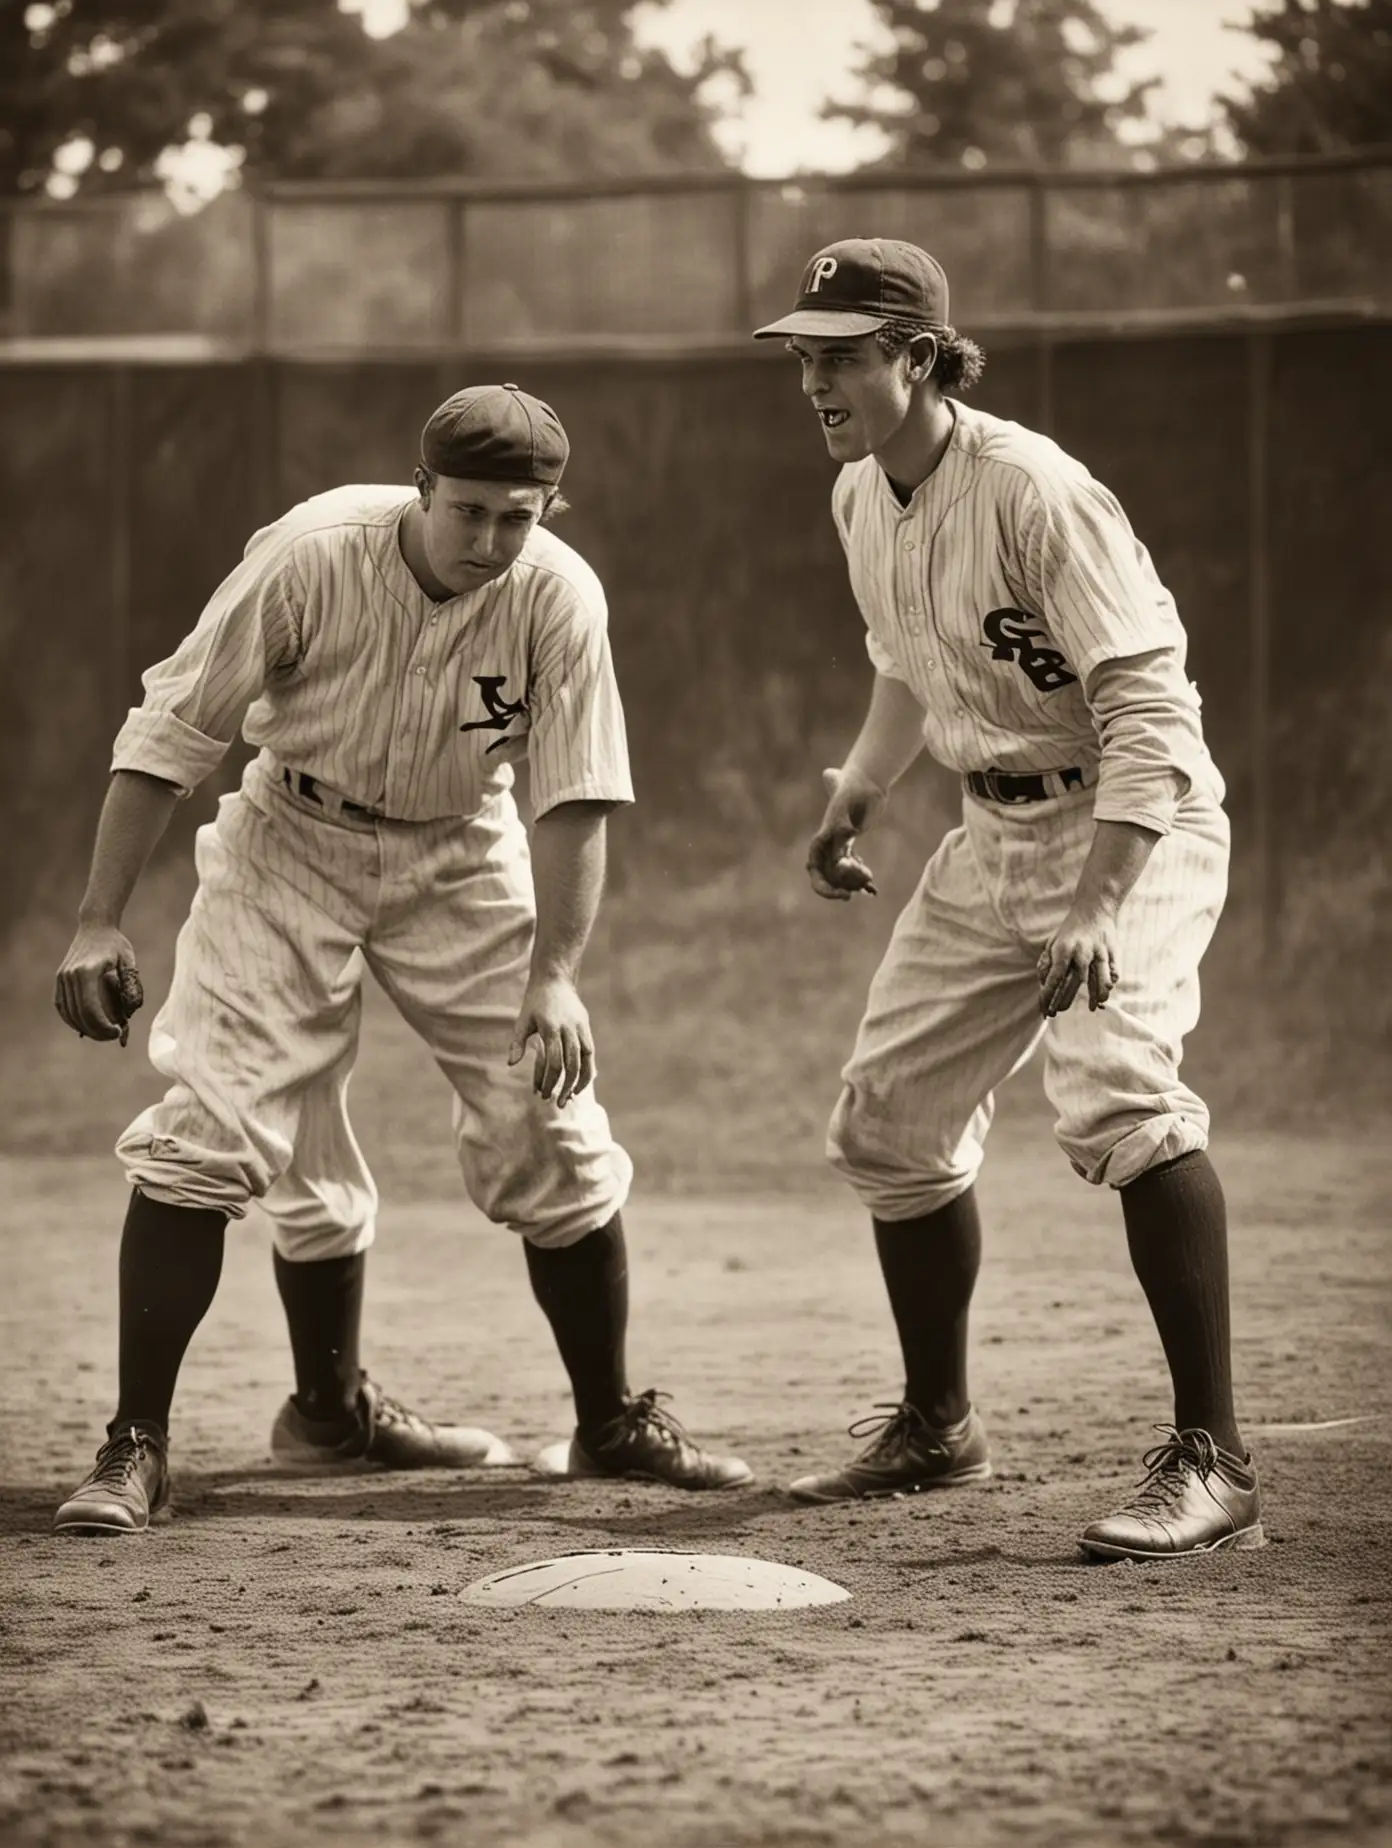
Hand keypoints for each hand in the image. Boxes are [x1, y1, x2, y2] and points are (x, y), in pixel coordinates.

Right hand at [55, 924, 143, 1043]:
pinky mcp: (60, 978)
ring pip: (68, 1013)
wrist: (95, 926)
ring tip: (102, 1033)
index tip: (117, 1032)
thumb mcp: (129, 962)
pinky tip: (85, 1026)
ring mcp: (62, 977)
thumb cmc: (116, 944)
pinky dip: (72, 1019)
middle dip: (96, 1031)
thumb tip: (130, 1013)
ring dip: (84, 1028)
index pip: (90, 1009)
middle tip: (113, 1036)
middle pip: (79, 1015)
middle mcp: (70, 975)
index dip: (102, 1026)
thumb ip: (131, 986)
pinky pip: (62, 1006)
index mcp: (87, 971)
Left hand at [508, 975, 593, 1106]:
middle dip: (565, 1087)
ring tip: (572, 1096)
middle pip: (571, 1065)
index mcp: (551, 1029)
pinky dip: (587, 1069)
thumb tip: (511, 1064)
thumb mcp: (522, 1020)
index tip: (542, 1094)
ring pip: (585, 1061)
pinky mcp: (586, 1027)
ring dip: (579, 1081)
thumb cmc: (535, 1000)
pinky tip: (581, 1081)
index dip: (549, 1081)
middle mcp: (569, 1030)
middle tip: (558, 1103)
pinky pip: (590, 1053)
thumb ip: (517, 1042)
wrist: (555, 978)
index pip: (554, 1062)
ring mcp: (580, 1028)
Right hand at [806, 766, 885, 901]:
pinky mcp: (849, 842)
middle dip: (838, 888)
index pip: (815, 869)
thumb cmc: (853, 790)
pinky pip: (852, 866)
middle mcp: (827, 844)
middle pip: (826, 875)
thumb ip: (840, 833)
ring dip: (853, 884)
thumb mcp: (845, 811)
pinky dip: (861, 878)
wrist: (866, 778)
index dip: (825, 886)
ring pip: (840, 874)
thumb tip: (840, 856)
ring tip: (869, 887)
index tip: (844, 894)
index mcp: (821, 839)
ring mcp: (838, 844)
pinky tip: (872, 888)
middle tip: (853, 896)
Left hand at [1036, 905, 1119, 1017]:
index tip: (1044, 1009)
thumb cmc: (1070, 930)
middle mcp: (1082, 952)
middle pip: (1076, 982)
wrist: (1094, 909)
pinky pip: (1113, 972)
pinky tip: (1105, 993)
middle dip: (1066, 1000)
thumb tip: (1043, 983)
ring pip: (1100, 979)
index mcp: (1064, 949)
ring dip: (1097, 995)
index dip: (1048, 995)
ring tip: (1093, 1007)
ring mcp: (1099, 953)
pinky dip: (1110, 984)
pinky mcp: (1112, 953)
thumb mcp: (1053, 942)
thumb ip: (1046, 963)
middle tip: (1059, 1011)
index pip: (1054, 977)